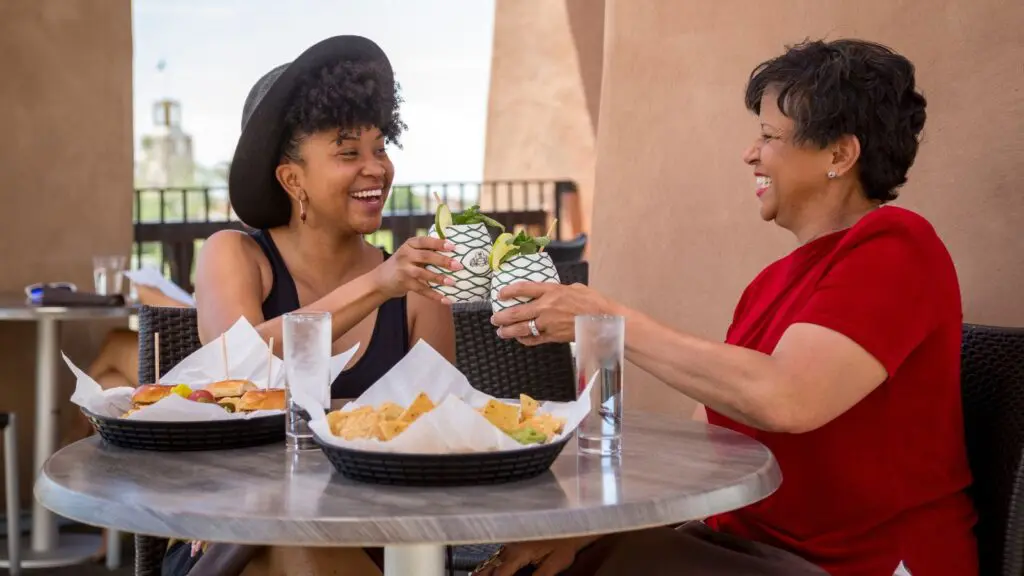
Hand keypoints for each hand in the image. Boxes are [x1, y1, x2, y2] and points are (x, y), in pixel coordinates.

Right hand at [374, 236, 462, 302]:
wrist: (381, 280)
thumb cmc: (403, 263)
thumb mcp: (410, 252)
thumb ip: (426, 250)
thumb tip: (453, 251)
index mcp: (409, 244)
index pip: (424, 241)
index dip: (438, 243)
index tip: (453, 246)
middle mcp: (405, 255)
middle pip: (426, 256)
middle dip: (443, 261)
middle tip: (458, 265)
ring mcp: (404, 270)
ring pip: (423, 273)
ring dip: (439, 278)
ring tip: (453, 282)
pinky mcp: (404, 283)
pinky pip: (421, 289)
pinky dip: (434, 295)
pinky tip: (445, 299)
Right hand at [471, 537, 597, 575]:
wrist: (570, 520)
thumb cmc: (566, 542)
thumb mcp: (554, 564)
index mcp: (517, 554)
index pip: (498, 575)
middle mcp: (510, 547)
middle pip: (489, 567)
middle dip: (483, 575)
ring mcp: (511, 543)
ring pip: (492, 560)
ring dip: (486, 571)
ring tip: (478, 575)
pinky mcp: (515, 540)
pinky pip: (498, 555)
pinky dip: (493, 565)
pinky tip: (492, 570)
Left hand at [490, 283, 614, 344]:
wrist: (604, 320)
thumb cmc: (593, 302)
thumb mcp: (574, 288)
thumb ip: (558, 289)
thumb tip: (550, 291)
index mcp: (552, 291)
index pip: (524, 289)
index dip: (509, 291)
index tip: (500, 294)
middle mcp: (547, 307)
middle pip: (517, 312)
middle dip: (502, 316)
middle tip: (494, 318)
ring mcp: (549, 324)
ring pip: (522, 329)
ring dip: (508, 331)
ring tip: (500, 332)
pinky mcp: (553, 337)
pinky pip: (534, 340)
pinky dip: (524, 340)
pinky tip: (519, 339)